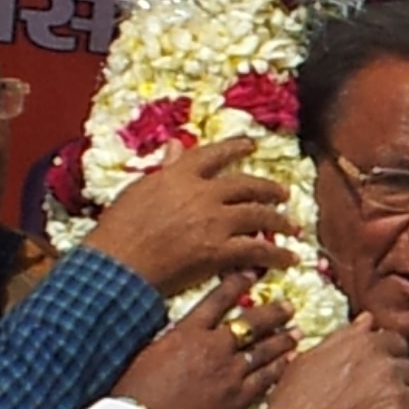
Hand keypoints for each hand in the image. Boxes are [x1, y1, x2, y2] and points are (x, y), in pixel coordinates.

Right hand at [82, 139, 294, 295]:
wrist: (117, 264)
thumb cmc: (118, 229)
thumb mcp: (138, 189)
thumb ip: (165, 168)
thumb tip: (176, 145)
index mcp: (180, 175)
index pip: (214, 155)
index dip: (235, 148)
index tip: (251, 146)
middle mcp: (202, 193)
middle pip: (246, 185)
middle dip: (268, 189)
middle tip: (283, 194)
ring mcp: (214, 222)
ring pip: (258, 216)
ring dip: (279, 221)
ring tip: (292, 226)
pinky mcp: (219, 251)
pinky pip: (257, 250)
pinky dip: (277, 255)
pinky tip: (289, 259)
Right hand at [114, 279, 291, 408]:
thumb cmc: (134, 393)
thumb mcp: (147, 354)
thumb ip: (171, 339)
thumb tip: (179, 331)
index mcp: (187, 332)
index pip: (217, 300)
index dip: (237, 284)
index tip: (253, 273)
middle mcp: (213, 347)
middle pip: (250, 323)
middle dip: (272, 313)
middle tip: (288, 306)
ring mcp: (229, 373)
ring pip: (263, 350)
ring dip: (282, 339)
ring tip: (296, 332)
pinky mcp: (238, 399)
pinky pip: (265, 379)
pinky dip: (279, 368)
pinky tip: (289, 361)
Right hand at [247, 313, 408, 408]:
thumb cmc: (291, 406)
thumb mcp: (309, 360)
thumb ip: (344, 338)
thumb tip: (368, 320)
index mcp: (364, 344)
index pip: (397, 343)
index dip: (392, 361)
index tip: (382, 377)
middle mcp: (385, 365)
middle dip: (402, 386)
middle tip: (384, 405)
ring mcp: (397, 396)